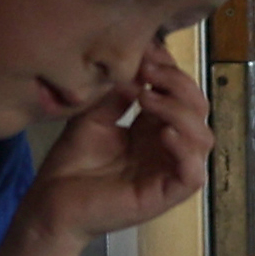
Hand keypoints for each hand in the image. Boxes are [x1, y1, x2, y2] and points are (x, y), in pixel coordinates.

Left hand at [16, 48, 213, 246]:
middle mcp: (166, 148)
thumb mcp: (93, 116)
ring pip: (203, 138)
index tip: (147, 53)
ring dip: (181, 111)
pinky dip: (185, 149)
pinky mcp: (165, 195)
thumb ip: (118, 93)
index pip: (180, 94)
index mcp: (152, 129)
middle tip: (148, 73)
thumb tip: (141, 65)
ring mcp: (168, 171)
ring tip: (147, 100)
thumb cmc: (70, 164)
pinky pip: (193, 174)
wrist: (51, 202)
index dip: (171, 70)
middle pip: (199, 110)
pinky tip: (163, 132)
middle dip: (179, 84)